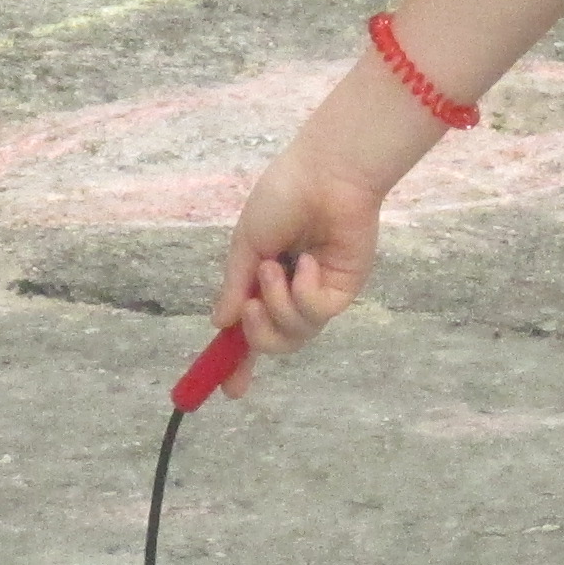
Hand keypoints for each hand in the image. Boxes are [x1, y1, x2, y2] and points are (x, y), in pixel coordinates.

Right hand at [203, 144, 388, 398]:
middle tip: (250, 308)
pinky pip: (316, 314)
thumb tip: (221, 324)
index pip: (250, 330)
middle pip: (273, 344)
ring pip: (295, 335)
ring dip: (277, 305)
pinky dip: (304, 292)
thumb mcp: (247, 245)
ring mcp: (317, 293)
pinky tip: (309, 261)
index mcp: (263, 281)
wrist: (325, 175)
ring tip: (278, 267)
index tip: (229, 389)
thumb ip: (235, 286)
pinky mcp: (342, 291)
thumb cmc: (284, 197)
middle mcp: (290, 293)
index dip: (238, 362)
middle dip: (257, 335)